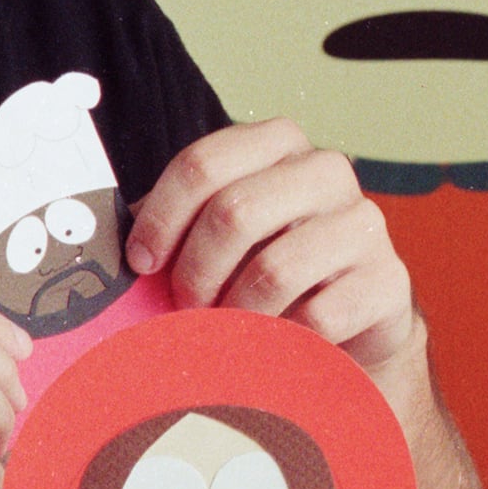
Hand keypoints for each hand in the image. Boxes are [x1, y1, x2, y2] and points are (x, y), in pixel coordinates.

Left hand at [127, 119, 420, 372]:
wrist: (352, 325)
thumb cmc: (269, 272)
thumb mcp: (221, 237)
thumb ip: (173, 224)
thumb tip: (98, 239)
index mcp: (279, 145)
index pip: (204, 163)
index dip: (161, 217)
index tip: (142, 262)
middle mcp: (327, 171)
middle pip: (234, 213)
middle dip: (196, 273)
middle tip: (188, 306)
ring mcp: (365, 224)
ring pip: (273, 270)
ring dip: (235, 314)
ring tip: (230, 330)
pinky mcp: (389, 281)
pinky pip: (316, 318)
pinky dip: (283, 342)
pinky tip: (279, 343)